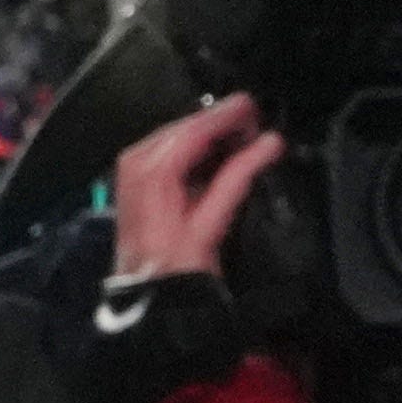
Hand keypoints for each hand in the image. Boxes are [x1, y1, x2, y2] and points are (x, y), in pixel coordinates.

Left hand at [109, 91, 283, 287]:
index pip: (194, 130)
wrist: (147, 297)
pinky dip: (194, 148)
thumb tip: (269, 143)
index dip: (226, 116)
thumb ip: (238, 176)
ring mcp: (132, 168)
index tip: (253, 105)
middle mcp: (137, 161)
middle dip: (218, 122)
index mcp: (152, 170)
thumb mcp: (211, 221)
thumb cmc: (178, 266)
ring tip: (242, 134)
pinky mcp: (136, 178)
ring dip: (208, 134)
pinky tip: (218, 149)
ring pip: (177, 137)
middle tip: (254, 121)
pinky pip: (168, 150)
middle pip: (184, 128)